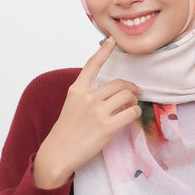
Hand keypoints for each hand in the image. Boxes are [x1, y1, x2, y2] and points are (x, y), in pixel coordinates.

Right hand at [33, 37, 141, 188]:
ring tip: (132, 106)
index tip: (112, 40)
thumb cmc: (66, 131)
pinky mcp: (107, 127)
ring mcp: (97, 112)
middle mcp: (87, 97)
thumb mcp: (72, 106)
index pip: (92, 65)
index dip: (104, 51)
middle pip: (119, 84)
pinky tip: (132, 116)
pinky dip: (135, 113)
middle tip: (136, 93)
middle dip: (131, 87)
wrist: (58, 154)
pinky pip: (131, 113)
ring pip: (127, 96)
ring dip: (134, 101)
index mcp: (77, 90)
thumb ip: (87, 96)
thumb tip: (110, 93)